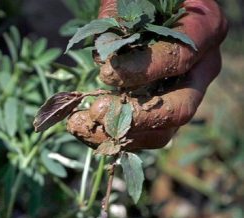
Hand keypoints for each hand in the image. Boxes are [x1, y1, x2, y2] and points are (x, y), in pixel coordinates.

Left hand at [67, 0, 227, 149]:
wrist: (149, 8)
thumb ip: (118, 23)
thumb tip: (104, 60)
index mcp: (204, 31)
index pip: (179, 59)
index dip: (141, 71)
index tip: (105, 73)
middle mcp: (201, 69)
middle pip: (180, 108)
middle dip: (135, 116)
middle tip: (97, 110)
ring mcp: (183, 94)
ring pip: (162, 132)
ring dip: (119, 135)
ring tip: (80, 124)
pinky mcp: (161, 111)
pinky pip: (144, 136)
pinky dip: (112, 137)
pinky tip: (82, 127)